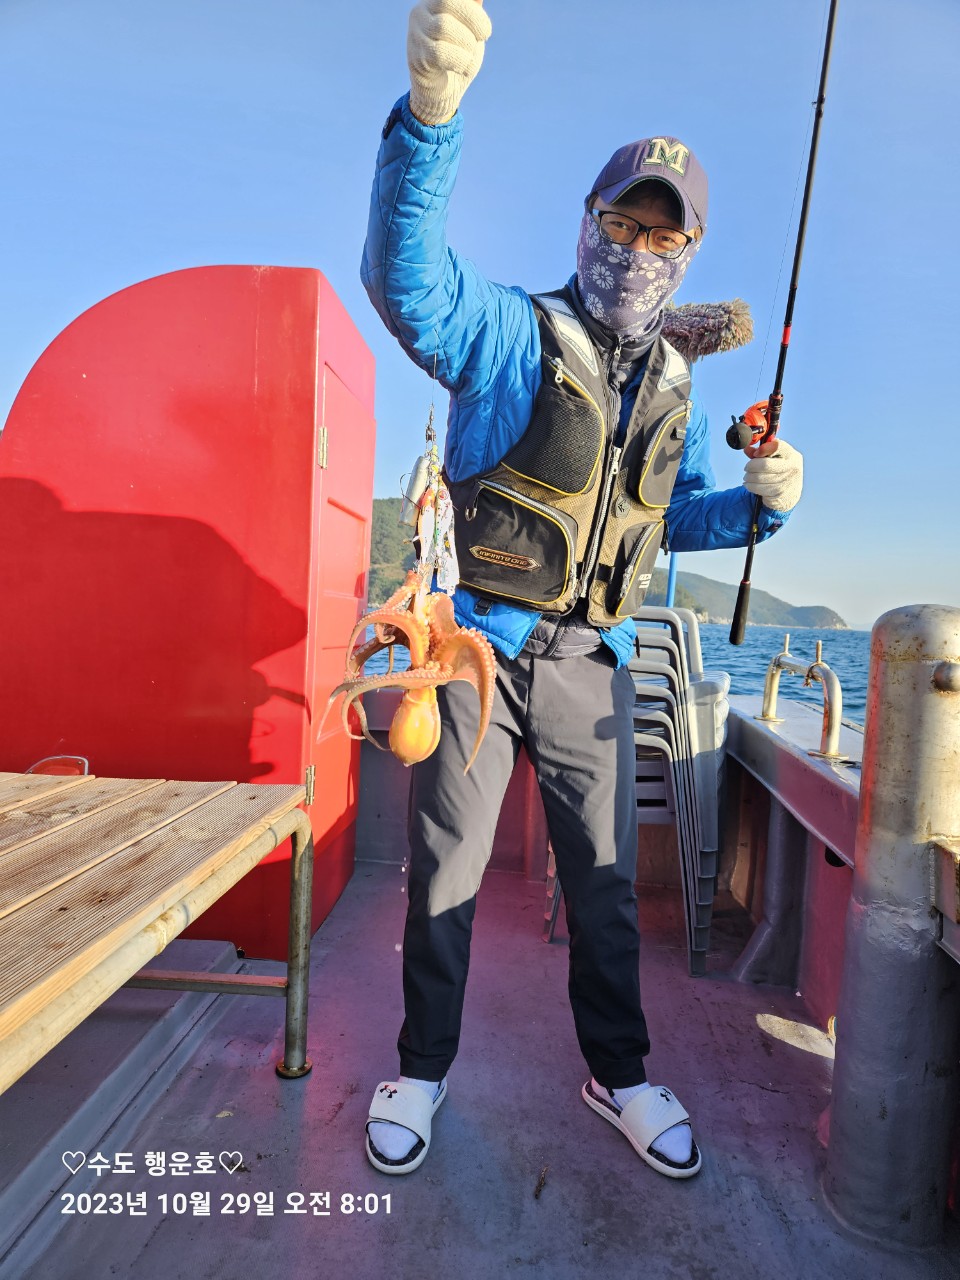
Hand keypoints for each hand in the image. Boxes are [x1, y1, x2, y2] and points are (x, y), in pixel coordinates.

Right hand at [407, 0, 491, 125]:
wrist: (442, 91)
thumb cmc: (458, 56)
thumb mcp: (471, 29)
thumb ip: (473, 10)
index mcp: (434, 1)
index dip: (473, 11)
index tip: (485, 31)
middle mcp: (421, 12)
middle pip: (448, 2)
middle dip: (474, 20)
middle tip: (484, 37)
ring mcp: (416, 34)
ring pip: (443, 27)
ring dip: (467, 45)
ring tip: (470, 57)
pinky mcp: (416, 57)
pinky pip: (440, 52)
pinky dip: (460, 61)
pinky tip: (464, 68)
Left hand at [743, 438, 802, 511]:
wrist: (789, 495)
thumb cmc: (779, 472)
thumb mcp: (774, 459)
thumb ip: (761, 452)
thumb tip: (747, 449)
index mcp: (792, 455)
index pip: (777, 446)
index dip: (763, 449)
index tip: (755, 453)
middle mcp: (792, 468)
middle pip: (764, 464)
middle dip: (751, 466)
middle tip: (747, 468)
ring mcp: (787, 483)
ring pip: (758, 478)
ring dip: (748, 477)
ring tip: (748, 477)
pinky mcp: (779, 495)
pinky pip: (758, 489)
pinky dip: (750, 486)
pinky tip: (751, 485)